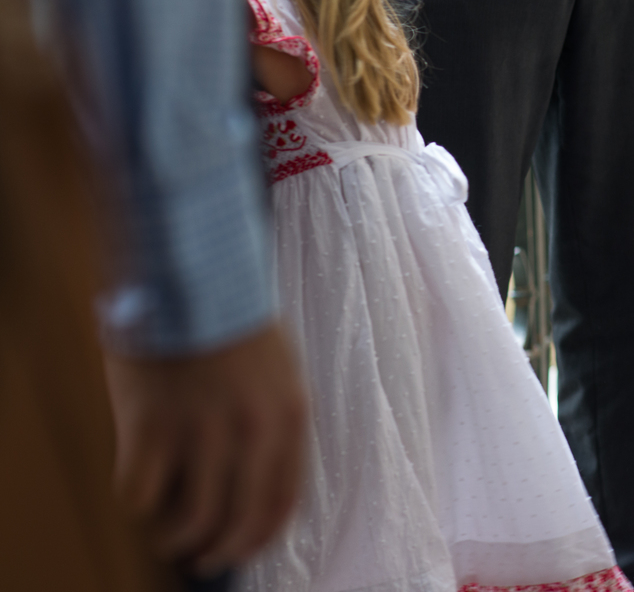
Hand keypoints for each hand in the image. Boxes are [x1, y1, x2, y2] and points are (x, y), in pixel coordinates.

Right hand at [104, 322, 307, 575]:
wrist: (191, 276)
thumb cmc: (234, 320)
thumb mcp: (279, 368)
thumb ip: (276, 421)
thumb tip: (260, 477)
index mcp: (290, 415)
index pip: (283, 500)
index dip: (262, 536)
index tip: (244, 548)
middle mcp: (251, 431)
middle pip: (239, 519)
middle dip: (221, 551)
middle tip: (204, 560)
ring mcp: (201, 430)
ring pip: (191, 518)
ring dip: (177, 538)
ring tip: (169, 535)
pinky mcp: (150, 426)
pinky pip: (140, 494)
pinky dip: (139, 504)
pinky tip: (139, 492)